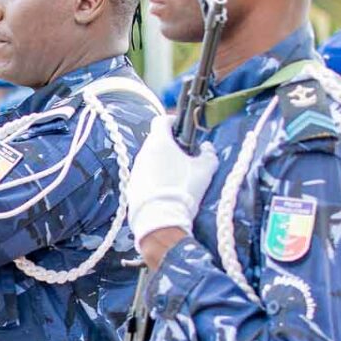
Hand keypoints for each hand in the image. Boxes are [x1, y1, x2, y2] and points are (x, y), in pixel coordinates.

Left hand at [125, 124, 218, 244]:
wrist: (161, 220)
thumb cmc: (184, 189)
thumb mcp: (205, 170)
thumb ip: (209, 154)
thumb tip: (207, 147)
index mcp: (159, 142)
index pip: (161, 120)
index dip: (173, 121)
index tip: (182, 128)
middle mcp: (143, 153)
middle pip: (156, 141)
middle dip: (170, 145)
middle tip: (185, 156)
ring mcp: (136, 170)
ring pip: (150, 159)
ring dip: (162, 162)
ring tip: (176, 176)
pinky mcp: (132, 187)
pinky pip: (145, 176)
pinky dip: (154, 178)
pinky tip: (166, 191)